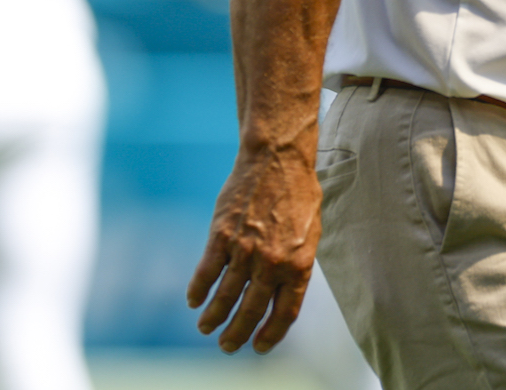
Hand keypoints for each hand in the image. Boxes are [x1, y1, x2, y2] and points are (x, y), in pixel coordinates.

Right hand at [187, 144, 320, 353]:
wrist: (278, 159)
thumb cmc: (299, 194)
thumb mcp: (311, 232)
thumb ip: (297, 264)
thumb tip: (284, 293)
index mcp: (299, 264)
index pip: (284, 313)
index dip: (271, 335)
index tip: (259, 347)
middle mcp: (272, 263)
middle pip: (251, 311)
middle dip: (237, 334)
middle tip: (227, 346)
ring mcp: (245, 251)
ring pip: (224, 297)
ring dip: (214, 319)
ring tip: (206, 330)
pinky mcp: (221, 237)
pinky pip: (206, 273)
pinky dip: (198, 291)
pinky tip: (194, 302)